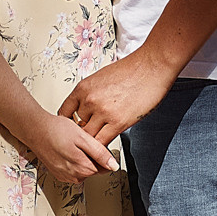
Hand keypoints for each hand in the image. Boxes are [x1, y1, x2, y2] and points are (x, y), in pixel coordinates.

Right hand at [23, 113, 116, 181]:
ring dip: (82, 159)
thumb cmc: (56, 130)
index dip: (103, 154)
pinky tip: (67, 150)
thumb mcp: (83, 138)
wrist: (35, 130)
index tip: (96, 144)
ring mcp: (65, 176)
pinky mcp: (58, 173)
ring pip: (83, 170)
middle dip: (92, 156)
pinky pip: (73, 170)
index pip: (104, 167)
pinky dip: (73, 161)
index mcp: (83, 168)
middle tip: (83, 141)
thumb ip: (100, 153)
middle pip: (93, 169)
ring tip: (74, 145)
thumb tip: (113, 166)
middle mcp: (74, 176)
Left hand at [59, 49, 176, 146]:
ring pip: (88, 136)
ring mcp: (103, 111)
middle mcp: (89, 100)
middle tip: (86, 139)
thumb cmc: (131, 70)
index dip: (68, 123)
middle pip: (76, 126)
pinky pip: (102, 142)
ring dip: (92, 142)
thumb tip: (86, 107)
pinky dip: (101, 148)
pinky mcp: (118, 122)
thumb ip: (91, 93)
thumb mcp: (101, 78)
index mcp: (83, 88)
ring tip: (94, 147)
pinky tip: (104, 148)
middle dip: (81, 134)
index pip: (64, 112)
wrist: (151, 67)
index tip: (72, 129)